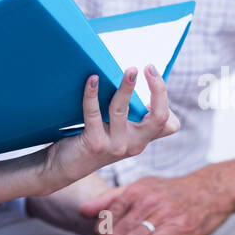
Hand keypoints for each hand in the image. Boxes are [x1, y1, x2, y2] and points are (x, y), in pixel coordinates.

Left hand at [39, 66, 178, 193]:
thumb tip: (132, 76)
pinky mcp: (95, 144)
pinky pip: (94, 113)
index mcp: (142, 139)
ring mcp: (115, 146)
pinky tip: (92, 79)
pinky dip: (92, 94)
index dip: (165, 98)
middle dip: (158, 90)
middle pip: (158, 119)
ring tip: (129, 70)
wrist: (66, 167)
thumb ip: (130, 113)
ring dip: (125, 88)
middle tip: (149, 68)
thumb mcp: (118, 131)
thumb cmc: (93, 139)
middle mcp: (134, 145)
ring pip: (122, 111)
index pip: (168, 123)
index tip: (152, 73)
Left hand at [79, 166, 234, 234]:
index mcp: (134, 190)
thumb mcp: (142, 187)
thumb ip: (112, 198)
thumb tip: (83, 211)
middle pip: (116, 232)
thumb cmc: (173, 191)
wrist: (210, 190)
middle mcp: (146, 200)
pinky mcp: (178, 228)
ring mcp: (162, 214)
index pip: (106, 218)